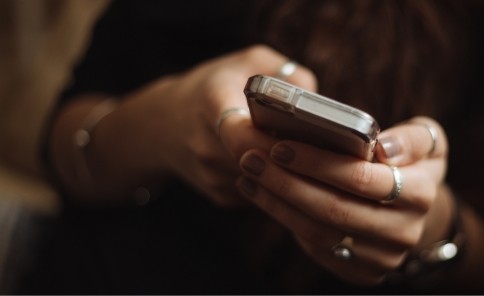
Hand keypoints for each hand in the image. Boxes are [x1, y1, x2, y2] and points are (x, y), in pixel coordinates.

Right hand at [54, 45, 315, 205]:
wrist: (160, 125)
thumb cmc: (214, 87)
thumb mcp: (248, 62)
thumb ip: (286, 73)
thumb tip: (318, 103)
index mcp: (211, 105)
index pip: (241, 133)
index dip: (274, 139)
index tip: (301, 135)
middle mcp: (206, 146)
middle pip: (262, 162)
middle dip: (293, 157)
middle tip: (323, 148)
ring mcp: (212, 176)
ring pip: (266, 181)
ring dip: (288, 172)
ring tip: (310, 155)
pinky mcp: (220, 196)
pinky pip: (260, 193)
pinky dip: (276, 181)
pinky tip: (283, 165)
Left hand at [236, 116, 449, 284]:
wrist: (414, 211)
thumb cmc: (411, 164)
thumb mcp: (427, 141)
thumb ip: (412, 138)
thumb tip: (383, 147)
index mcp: (421, 193)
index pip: (362, 179)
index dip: (318, 163)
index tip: (281, 145)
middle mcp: (404, 231)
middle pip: (334, 209)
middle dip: (287, 182)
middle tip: (252, 158)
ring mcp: (382, 257)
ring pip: (319, 232)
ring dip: (277, 202)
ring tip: (250, 174)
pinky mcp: (361, 272)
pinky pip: (316, 248)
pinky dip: (284, 218)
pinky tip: (261, 194)